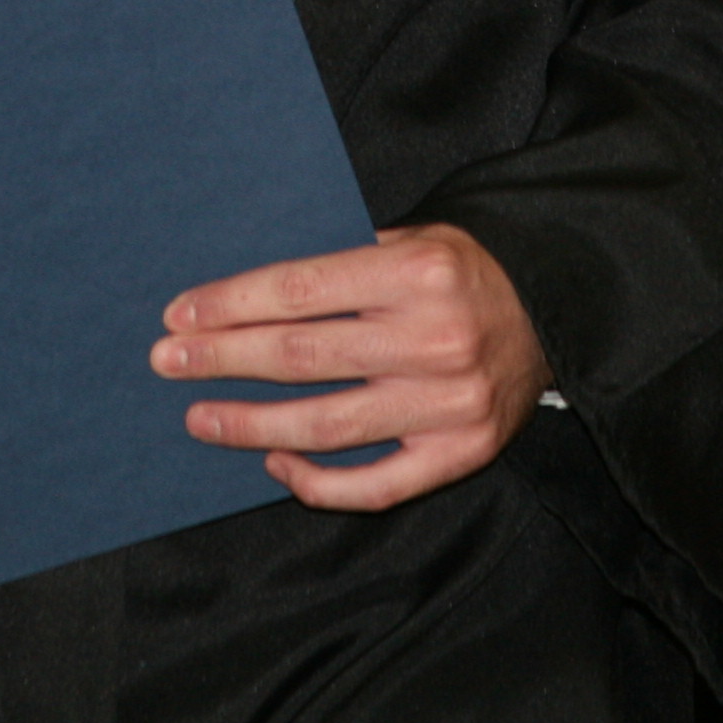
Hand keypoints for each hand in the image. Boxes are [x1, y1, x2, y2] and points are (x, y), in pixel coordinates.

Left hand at [152, 224, 545, 511]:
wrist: (554, 310)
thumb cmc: (462, 271)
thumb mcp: (411, 239)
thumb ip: (341, 262)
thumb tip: (241, 292)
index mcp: (416, 272)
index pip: (300, 290)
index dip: (231, 304)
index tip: (178, 315)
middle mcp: (435, 339)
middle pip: (302, 356)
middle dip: (223, 359)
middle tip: (167, 362)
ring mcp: (450, 404)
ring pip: (328, 425)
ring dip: (251, 425)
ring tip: (199, 418)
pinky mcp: (463, 452)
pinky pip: (376, 483)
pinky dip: (319, 481)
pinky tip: (275, 462)